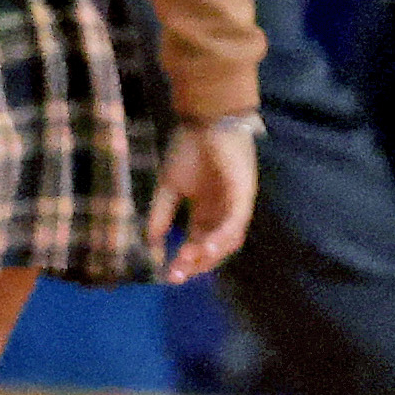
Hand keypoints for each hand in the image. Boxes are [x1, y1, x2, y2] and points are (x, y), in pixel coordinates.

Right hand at [149, 122, 257, 280]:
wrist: (204, 118)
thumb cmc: (189, 148)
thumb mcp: (169, 186)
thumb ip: (161, 213)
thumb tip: (150, 242)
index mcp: (207, 211)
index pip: (198, 243)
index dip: (185, 261)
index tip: (166, 275)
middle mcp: (224, 212)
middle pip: (214, 248)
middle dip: (195, 264)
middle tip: (175, 276)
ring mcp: (236, 204)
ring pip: (228, 240)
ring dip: (208, 254)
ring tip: (186, 261)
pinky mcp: (244, 193)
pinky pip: (236, 221)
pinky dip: (221, 236)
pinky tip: (205, 248)